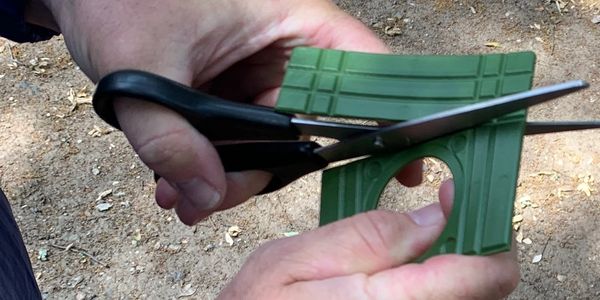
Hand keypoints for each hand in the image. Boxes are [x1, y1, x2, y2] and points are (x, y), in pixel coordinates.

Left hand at [40, 0, 421, 223]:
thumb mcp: (141, 65)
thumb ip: (168, 136)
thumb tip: (207, 194)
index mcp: (289, 21)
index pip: (363, 68)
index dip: (391, 117)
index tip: (400, 166)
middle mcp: (283, 50)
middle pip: (311, 124)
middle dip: (268, 171)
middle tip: (218, 197)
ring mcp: (258, 75)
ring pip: (273, 142)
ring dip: (230, 175)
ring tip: (181, 194)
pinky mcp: (233, 92)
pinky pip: (240, 139)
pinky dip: (211, 165)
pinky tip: (176, 182)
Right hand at [220, 182, 518, 298]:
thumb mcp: (293, 258)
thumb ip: (365, 238)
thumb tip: (432, 218)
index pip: (484, 276)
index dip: (488, 231)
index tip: (460, 200)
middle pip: (485, 291)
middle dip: (470, 244)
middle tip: (437, 213)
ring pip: (464, 299)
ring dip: (453, 265)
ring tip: (414, 240)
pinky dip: (434, 282)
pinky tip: (400, 268)